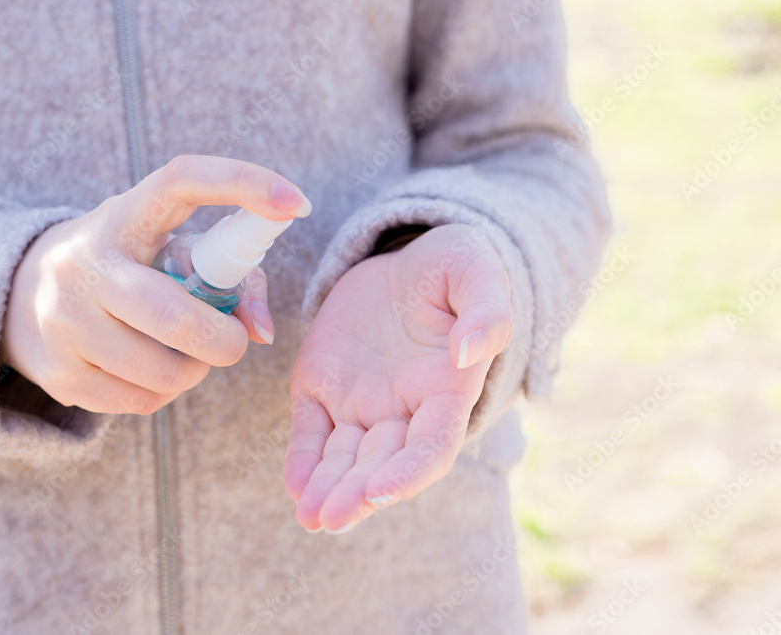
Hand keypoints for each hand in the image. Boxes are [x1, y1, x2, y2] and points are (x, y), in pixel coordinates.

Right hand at [0, 155, 310, 414]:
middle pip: (175, 316)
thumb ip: (232, 279)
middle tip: (231, 343)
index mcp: (123, 216)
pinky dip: (163, 392)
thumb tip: (262, 332)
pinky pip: (142, 401)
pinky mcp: (57, 372)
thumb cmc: (127, 266)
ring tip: (181, 353)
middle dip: (222, 340)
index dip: (243, 183)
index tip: (295, 202)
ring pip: (165, 371)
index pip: (182, 181)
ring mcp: (63, 320)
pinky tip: (147, 368)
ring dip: (194, 371)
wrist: (18, 295)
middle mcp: (84, 263)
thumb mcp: (169, 252)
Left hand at [283, 224, 511, 532]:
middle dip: (358, 494)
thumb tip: (467, 352)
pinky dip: (302, 461)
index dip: (409, 474)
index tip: (382, 491)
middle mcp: (403, 409)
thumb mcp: (478, 275)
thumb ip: (486, 314)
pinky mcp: (322, 388)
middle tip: (330, 517)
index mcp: (446, 392)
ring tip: (307, 515)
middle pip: (382, 465)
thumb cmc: (455, 269)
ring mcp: (360, 404)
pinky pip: (309, 432)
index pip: (431, 448)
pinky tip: (294, 486)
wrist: (406, 262)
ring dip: (327, 489)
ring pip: (343, 459)